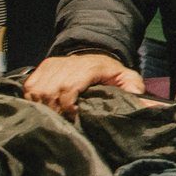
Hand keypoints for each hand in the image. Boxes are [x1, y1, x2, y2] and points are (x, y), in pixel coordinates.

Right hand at [23, 52, 143, 117]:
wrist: (94, 54)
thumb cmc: (109, 71)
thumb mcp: (127, 77)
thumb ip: (133, 88)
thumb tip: (146, 104)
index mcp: (88, 67)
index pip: (69, 87)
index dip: (68, 106)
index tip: (74, 117)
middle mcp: (67, 64)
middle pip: (51, 92)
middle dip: (55, 110)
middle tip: (62, 121)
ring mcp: (52, 65)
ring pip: (38, 90)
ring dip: (43, 107)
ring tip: (54, 116)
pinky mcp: (41, 68)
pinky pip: (29, 87)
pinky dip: (33, 99)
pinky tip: (43, 107)